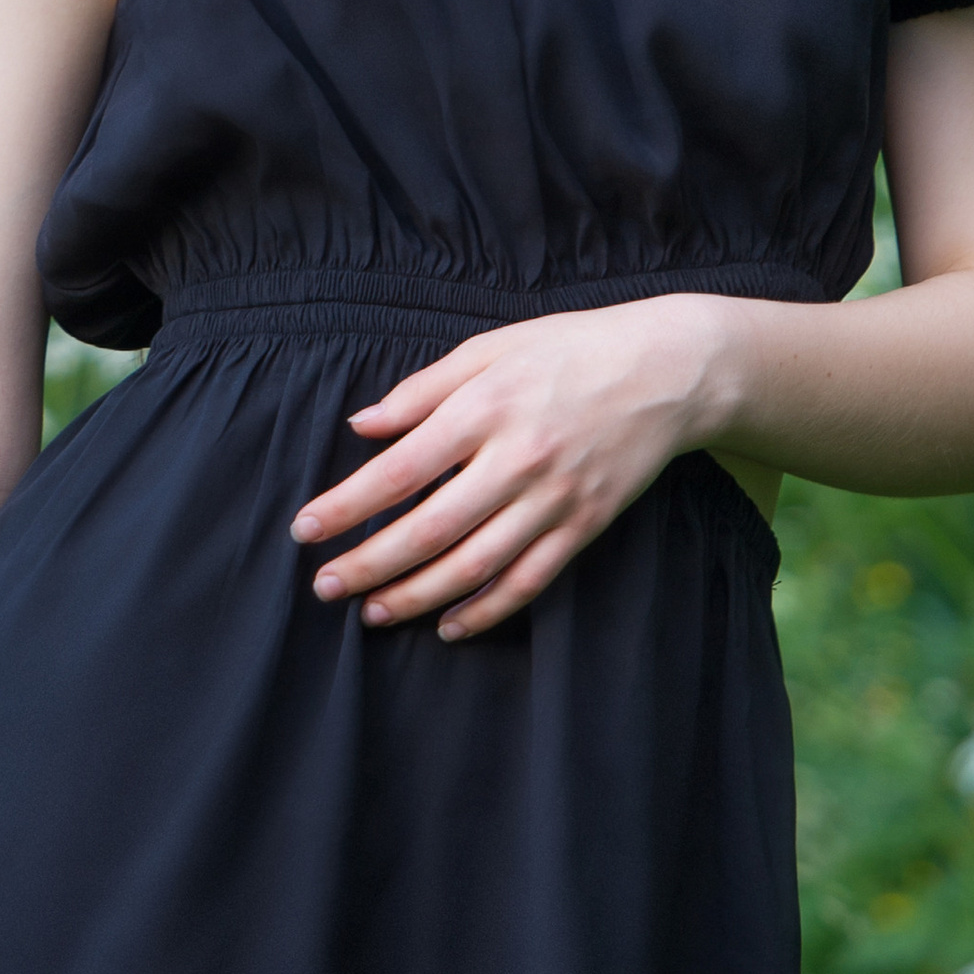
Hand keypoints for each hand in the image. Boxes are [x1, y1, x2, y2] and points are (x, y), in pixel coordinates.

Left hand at [291, 297, 727, 639]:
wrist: (668, 369)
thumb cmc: (569, 350)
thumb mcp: (490, 348)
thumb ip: (421, 390)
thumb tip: (362, 426)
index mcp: (485, 408)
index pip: (401, 470)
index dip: (349, 506)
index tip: (306, 529)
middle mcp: (518, 459)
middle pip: (430, 529)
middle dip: (370, 564)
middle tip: (324, 586)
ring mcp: (556, 498)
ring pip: (475, 565)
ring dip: (418, 596)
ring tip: (373, 613)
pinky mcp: (587, 525)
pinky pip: (530, 580)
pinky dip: (487, 609)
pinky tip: (450, 625)